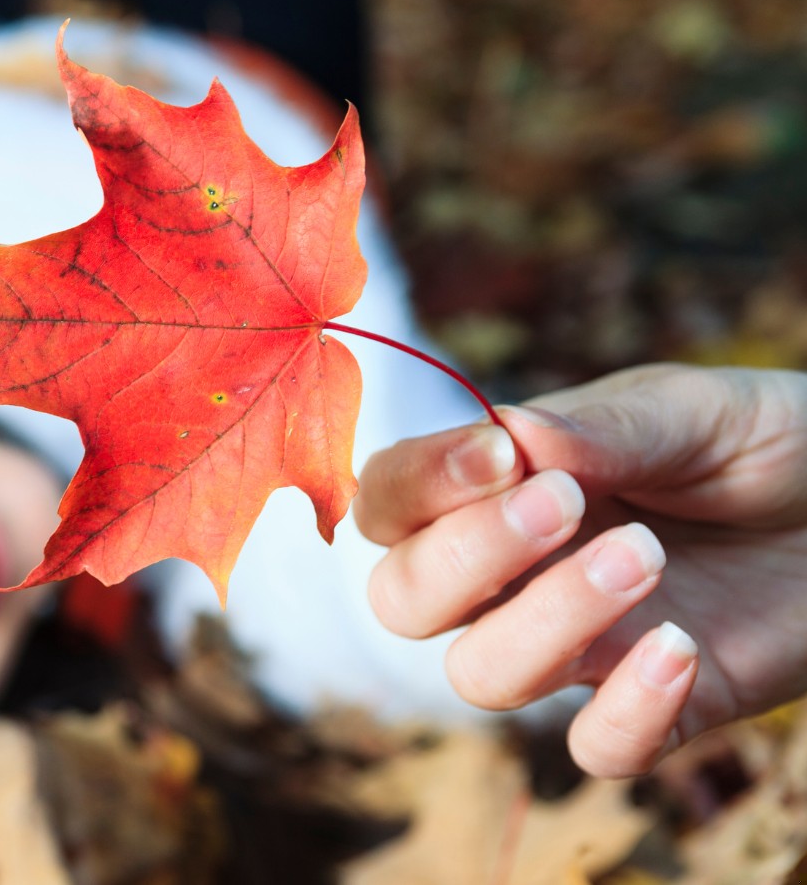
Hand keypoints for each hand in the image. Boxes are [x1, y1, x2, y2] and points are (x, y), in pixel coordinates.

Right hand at [354, 363, 806, 776]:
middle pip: (405, 600)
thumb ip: (602, 424)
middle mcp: (516, 576)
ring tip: (646, 559)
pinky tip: (684, 653)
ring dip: (547, 622)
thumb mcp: (689, 409)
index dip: (418, 485)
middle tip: (564, 505)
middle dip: (464, 558)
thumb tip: (509, 433)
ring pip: (482, 677)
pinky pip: (596, 750)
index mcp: (500, 491)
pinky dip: (625, 713)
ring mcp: (580, 647)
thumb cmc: (767, 442)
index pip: (392, 502)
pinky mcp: (656, 709)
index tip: (499, 455)